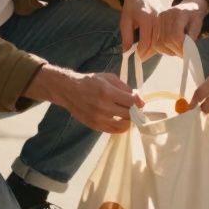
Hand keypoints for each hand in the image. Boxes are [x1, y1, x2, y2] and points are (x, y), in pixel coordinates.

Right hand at [26, 66, 144, 133]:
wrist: (69, 90)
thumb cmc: (90, 82)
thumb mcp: (109, 78)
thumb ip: (125, 88)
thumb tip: (140, 100)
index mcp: (107, 92)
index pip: (131, 102)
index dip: (138, 102)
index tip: (139, 102)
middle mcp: (103, 106)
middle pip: (129, 114)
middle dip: (134, 111)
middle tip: (134, 108)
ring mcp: (98, 118)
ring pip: (123, 124)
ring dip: (129, 120)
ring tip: (127, 114)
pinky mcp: (95, 125)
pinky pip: (114, 130)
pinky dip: (120, 127)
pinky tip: (120, 120)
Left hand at [120, 0, 162, 58]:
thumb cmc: (131, 7)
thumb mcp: (125, 21)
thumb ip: (126, 36)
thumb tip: (127, 52)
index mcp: (146, 19)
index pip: (146, 41)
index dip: (141, 52)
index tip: (136, 57)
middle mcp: (157, 20)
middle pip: (155, 42)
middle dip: (148, 53)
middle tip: (141, 59)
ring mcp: (164, 21)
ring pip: (161, 40)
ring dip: (154, 49)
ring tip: (146, 54)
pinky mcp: (167, 21)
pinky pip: (164, 35)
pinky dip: (159, 43)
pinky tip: (152, 46)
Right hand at [156, 0, 208, 56]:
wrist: (188, 6)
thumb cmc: (194, 16)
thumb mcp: (197, 25)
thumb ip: (192, 36)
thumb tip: (185, 50)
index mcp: (179, 13)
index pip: (175, 35)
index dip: (180, 47)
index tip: (186, 52)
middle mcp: (166, 15)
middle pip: (166, 40)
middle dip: (175, 50)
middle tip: (182, 54)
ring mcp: (159, 19)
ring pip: (159, 42)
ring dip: (168, 51)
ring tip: (176, 51)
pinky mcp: (155, 23)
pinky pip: (155, 41)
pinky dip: (163, 49)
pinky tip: (170, 49)